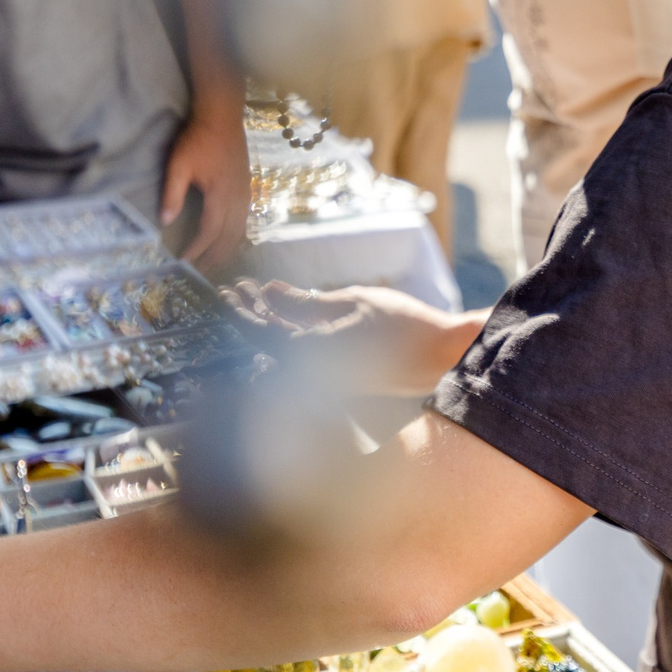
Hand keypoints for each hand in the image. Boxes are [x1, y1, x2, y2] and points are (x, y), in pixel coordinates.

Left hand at [163, 104, 250, 265]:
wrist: (223, 117)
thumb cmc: (198, 139)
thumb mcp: (178, 164)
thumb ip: (172, 193)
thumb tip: (164, 222)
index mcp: (221, 195)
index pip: (210, 232)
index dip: (198, 250)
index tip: (184, 263)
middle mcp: (238, 199)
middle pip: (229, 237)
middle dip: (215, 257)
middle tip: (201, 273)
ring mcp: (245, 193)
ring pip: (240, 230)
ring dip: (227, 249)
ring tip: (214, 261)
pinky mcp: (247, 187)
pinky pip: (245, 219)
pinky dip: (235, 235)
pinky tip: (227, 238)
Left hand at [223, 279, 488, 393]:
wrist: (442, 357)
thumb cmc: (405, 326)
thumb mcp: (355, 302)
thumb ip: (308, 302)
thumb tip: (270, 292)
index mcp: (313, 353)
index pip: (261, 332)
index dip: (241, 310)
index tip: (229, 289)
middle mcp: (315, 374)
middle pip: (266, 345)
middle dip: (250, 316)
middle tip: (238, 290)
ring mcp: (326, 381)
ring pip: (283, 353)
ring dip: (268, 326)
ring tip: (260, 299)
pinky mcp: (339, 382)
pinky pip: (302, 360)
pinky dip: (289, 337)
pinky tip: (289, 318)